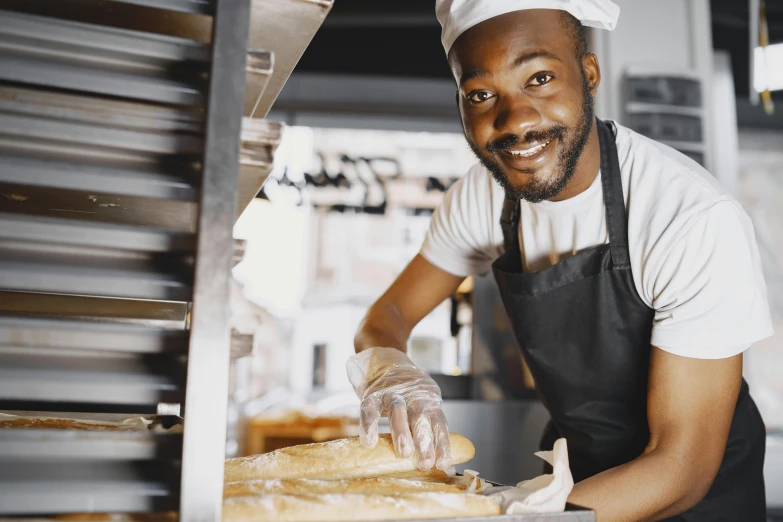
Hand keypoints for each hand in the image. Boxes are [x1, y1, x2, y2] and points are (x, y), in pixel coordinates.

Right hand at [346, 347, 451, 470]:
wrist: (383, 358)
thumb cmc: (403, 391)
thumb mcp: (420, 401)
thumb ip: (425, 425)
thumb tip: (432, 461)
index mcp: (429, 400)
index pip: (439, 423)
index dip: (442, 444)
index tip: (443, 465)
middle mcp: (412, 395)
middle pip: (421, 418)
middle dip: (425, 442)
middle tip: (425, 463)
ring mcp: (391, 393)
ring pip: (398, 412)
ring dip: (402, 433)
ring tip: (404, 453)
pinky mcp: (372, 393)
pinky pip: (370, 409)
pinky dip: (369, 425)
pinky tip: (369, 442)